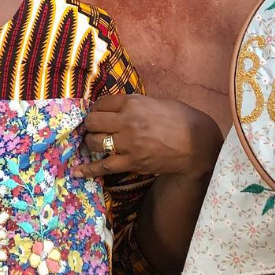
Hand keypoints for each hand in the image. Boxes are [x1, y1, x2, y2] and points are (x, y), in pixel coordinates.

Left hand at [75, 94, 220, 179]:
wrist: (197, 144)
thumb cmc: (181, 119)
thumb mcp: (156, 102)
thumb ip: (134, 104)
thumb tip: (116, 108)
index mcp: (133, 103)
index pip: (102, 103)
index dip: (97, 108)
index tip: (98, 113)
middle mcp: (127, 122)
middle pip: (94, 121)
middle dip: (90, 124)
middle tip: (93, 128)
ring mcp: (129, 144)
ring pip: (95, 142)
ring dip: (90, 143)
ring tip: (92, 143)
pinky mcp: (132, 163)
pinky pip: (104, 166)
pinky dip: (89, 169)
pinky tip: (77, 172)